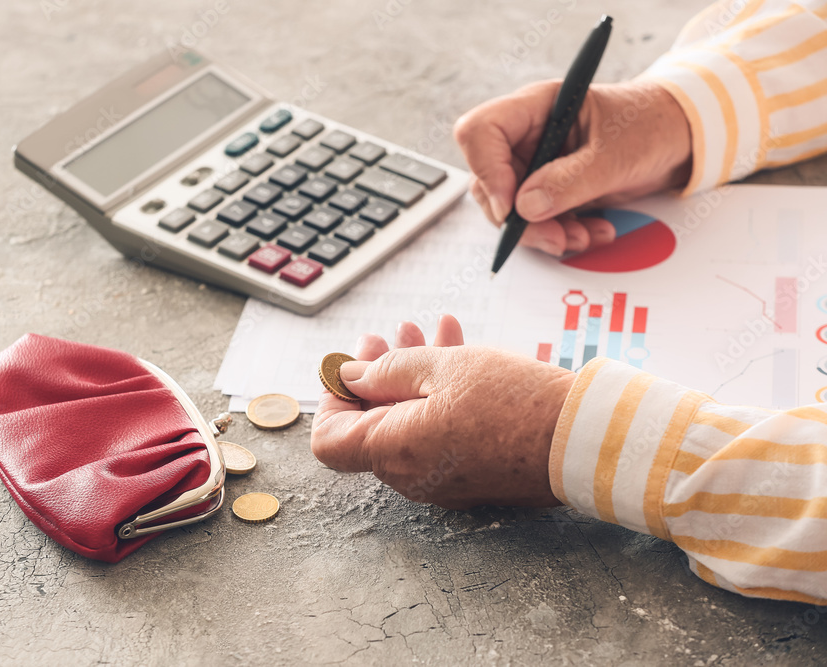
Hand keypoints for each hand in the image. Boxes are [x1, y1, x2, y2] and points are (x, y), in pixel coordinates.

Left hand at [310, 315, 575, 508]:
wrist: (583, 439)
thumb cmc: (514, 401)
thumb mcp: (442, 367)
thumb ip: (385, 371)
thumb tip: (349, 376)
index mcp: (392, 452)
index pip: (328, 441)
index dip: (330, 400)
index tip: (347, 367)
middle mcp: (410, 476)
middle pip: (370, 427)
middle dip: (375, 374)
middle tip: (388, 334)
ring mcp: (441, 480)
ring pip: (407, 425)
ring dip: (410, 376)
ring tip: (425, 330)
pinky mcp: (470, 476)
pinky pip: (437, 436)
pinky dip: (436, 397)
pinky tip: (454, 350)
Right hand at [454, 79, 691, 255]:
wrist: (682, 140)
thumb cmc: (651, 126)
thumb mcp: (614, 155)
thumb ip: (568, 181)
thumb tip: (525, 207)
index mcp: (537, 107)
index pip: (480, 131)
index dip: (486, 170)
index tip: (510, 206)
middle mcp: (528, 135)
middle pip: (489, 180)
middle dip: (518, 217)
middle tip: (553, 236)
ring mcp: (536, 164)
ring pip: (510, 208)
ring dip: (542, 232)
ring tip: (583, 237)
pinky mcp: (550, 190)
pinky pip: (536, 220)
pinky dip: (560, 234)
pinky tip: (593, 232)